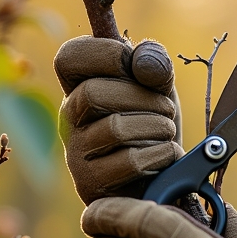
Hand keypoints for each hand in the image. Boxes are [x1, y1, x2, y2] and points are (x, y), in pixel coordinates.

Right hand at [54, 36, 184, 204]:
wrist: (166, 179)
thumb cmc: (156, 125)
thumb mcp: (160, 86)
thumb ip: (154, 63)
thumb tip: (140, 62)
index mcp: (78, 87)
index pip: (68, 58)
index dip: (105, 54)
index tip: (136, 66)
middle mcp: (69, 120)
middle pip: (92, 93)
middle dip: (142, 97)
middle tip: (166, 108)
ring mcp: (76, 153)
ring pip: (115, 129)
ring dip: (157, 126)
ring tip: (168, 131)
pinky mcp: (92, 184)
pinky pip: (131, 161)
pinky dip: (162, 154)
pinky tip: (168, 154)